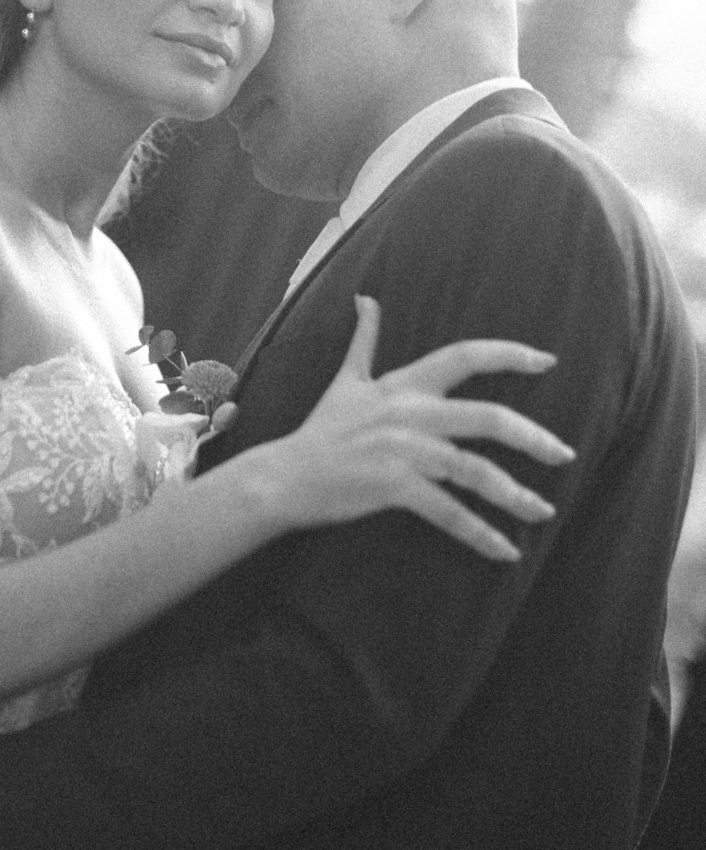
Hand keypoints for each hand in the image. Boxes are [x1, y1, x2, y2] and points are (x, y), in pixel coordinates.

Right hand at [270, 296, 573, 559]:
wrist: (286, 475)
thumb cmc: (321, 430)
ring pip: (475, 470)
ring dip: (515, 495)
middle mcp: (410, 413)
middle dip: (533, 437)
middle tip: (564, 454)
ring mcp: (403, 451)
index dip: (509, 354)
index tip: (547, 361)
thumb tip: (367, 299)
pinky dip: (480, 533)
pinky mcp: (393, 486)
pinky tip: (505, 550)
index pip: (464, 356)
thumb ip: (365, 340)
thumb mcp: (345, 379)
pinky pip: (449, 512)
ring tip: (542, 511)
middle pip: (487, 417)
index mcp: (404, 384)